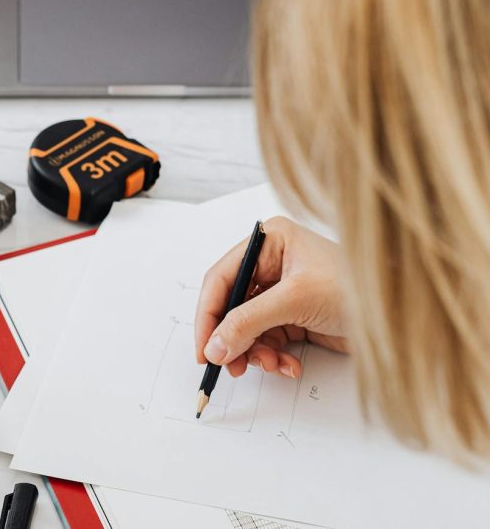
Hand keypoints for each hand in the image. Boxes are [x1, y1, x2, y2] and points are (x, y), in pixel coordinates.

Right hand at [194, 217, 348, 378]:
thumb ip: (248, 323)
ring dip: (254, 352)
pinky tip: (289, 365)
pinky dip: (273, 356)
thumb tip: (214, 346)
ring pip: (248, 327)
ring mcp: (283, 291)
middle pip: (232, 306)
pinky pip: (268, 339)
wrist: (404, 318)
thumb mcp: (295, 301)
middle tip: (230, 366)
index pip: (222, 278)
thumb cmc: (357, 289)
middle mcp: (272, 264)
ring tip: (269, 366)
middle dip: (232, 338)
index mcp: (268, 242)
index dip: (208, 315)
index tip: (203, 348)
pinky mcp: (295, 316)